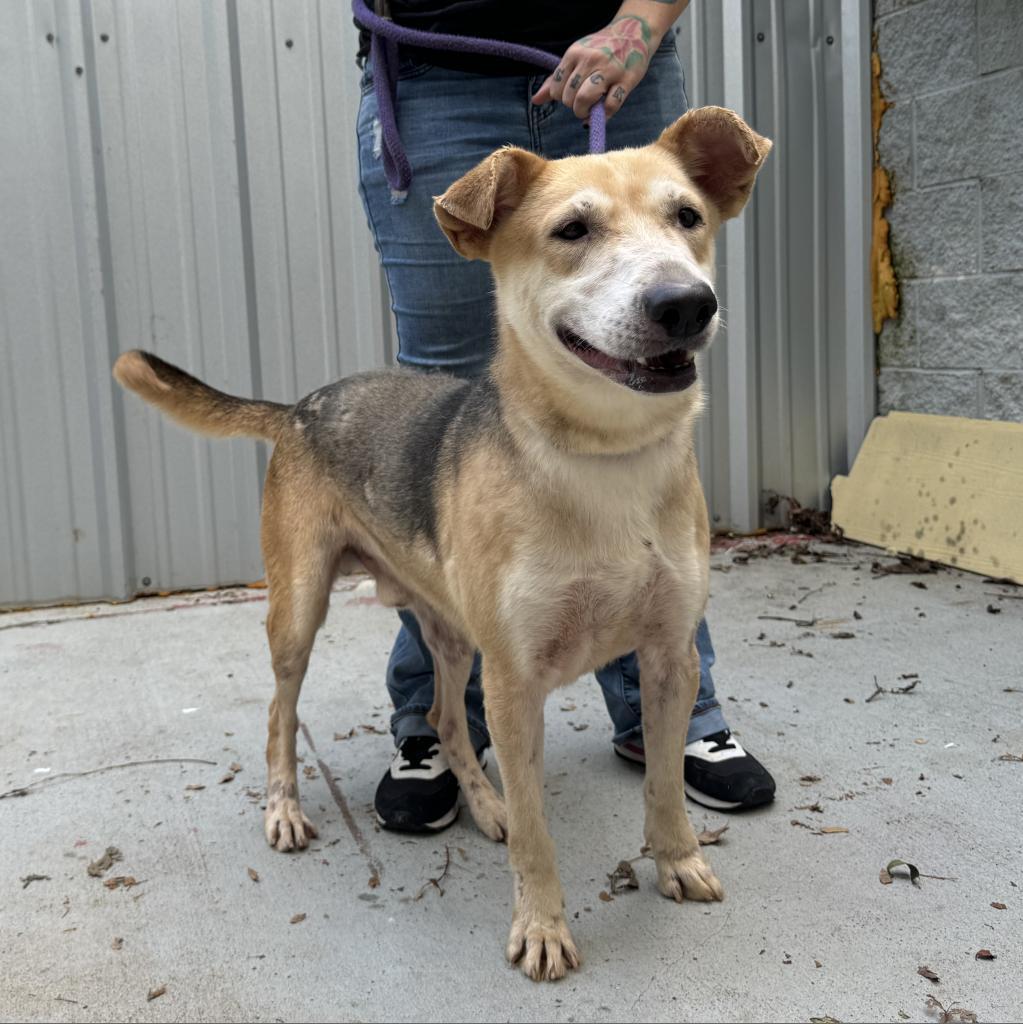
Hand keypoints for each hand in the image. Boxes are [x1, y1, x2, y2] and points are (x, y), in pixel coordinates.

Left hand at [533, 14, 659, 120]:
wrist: (633, 33)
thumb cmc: (600, 50)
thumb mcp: (576, 58)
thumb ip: (556, 79)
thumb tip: (535, 101)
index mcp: (574, 53)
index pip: (556, 87)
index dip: (560, 98)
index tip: (570, 96)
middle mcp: (590, 60)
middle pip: (569, 97)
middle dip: (573, 106)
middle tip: (582, 103)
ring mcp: (609, 70)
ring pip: (585, 100)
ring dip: (584, 112)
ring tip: (589, 110)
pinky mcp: (626, 80)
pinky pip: (610, 105)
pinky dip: (603, 115)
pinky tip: (601, 113)